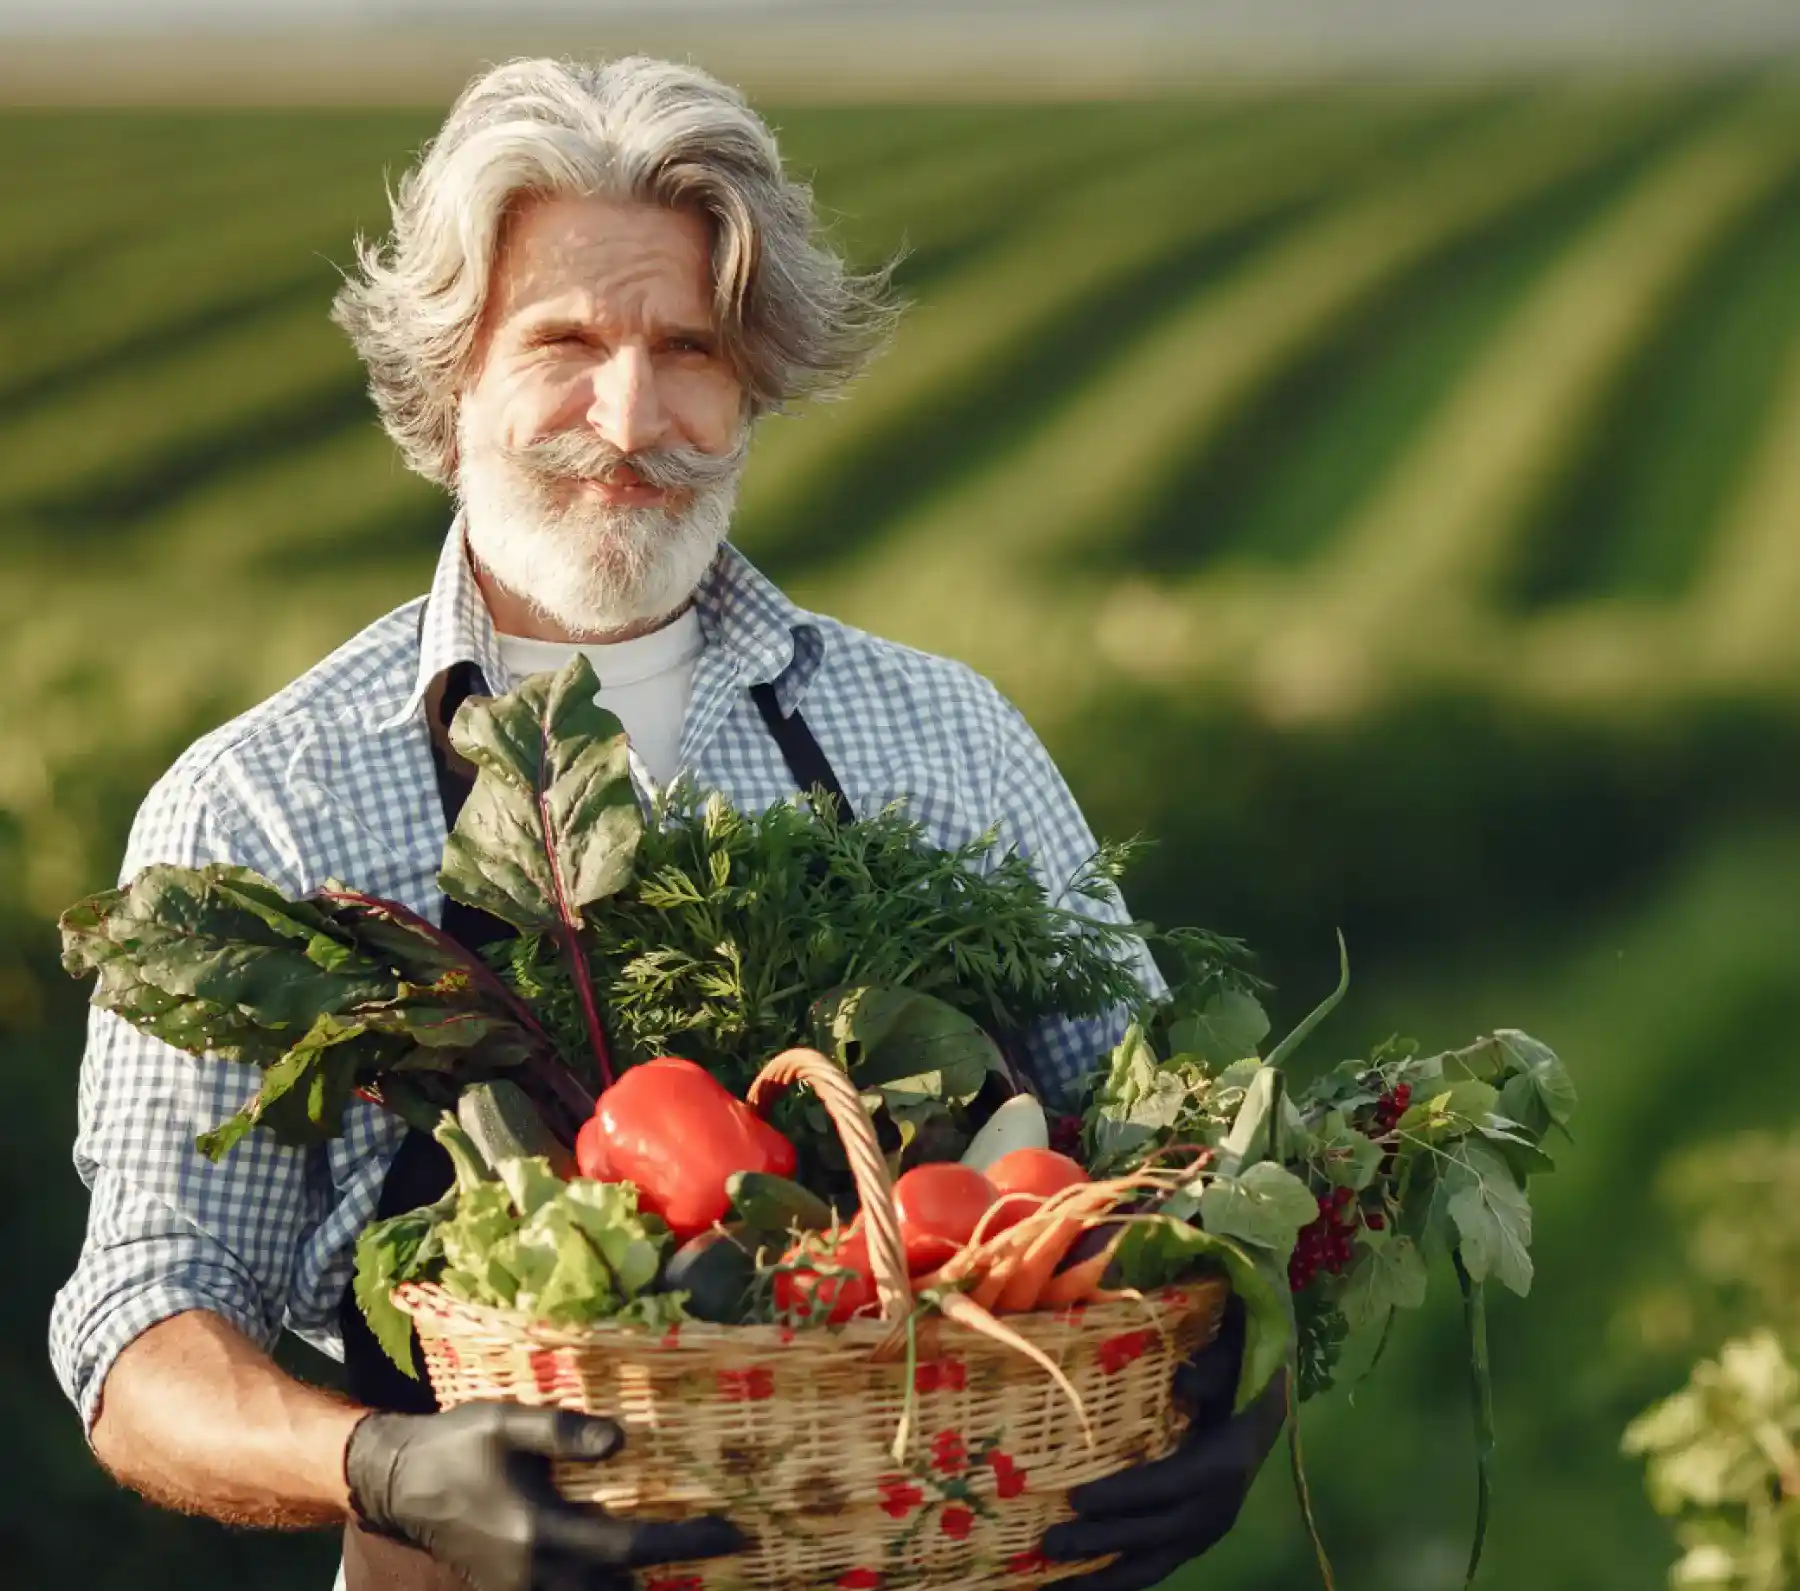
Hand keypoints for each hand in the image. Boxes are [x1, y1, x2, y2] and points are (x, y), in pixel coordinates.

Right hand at [346, 1401, 747, 1590]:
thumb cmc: (456, 1444)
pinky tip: (625, 1562)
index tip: (733, 1531)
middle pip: (620, 1588)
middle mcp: (536, 1573)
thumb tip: (621, 1440)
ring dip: (636, 1581)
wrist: (399, 1483)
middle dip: (671, 1572)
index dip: (685, 1542)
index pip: (629, 1547)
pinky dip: (604, 1584)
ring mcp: (523, 1588)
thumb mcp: (506, 1422)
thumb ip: (562, 1431)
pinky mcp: (513, 1589)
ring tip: (682, 1551)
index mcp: (540, 1532)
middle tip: (720, 1543)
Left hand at [1040, 1300, 1285, 1590]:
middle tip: (1049, 1544)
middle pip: (1155, 1533)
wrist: (1270, 1398)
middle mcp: (1219, 1505)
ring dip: (1107, 1578)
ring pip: (1156, 1563)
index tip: (1077, 1500)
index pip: (1169, 1486)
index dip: (1124, 1497)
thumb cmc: (1239, 1372)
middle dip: (1101, 1542)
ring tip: (1055, 1586)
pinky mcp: (1198, 1537)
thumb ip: (1214, 1368)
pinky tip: (1082, 1583)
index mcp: (1225, 1462)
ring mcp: (1208, 1527)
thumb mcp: (1233, 1358)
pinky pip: (1157, 1564)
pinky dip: (1121, 1578)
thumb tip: (1185, 1381)